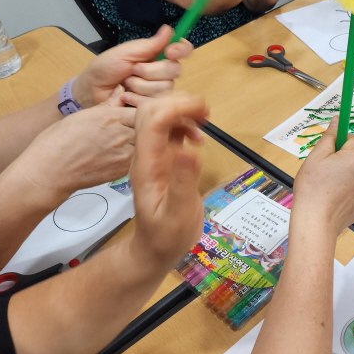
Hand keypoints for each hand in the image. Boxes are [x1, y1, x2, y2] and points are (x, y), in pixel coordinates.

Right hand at [13, 87, 136, 199]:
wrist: (50, 171)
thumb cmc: (59, 141)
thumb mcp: (84, 115)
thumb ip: (109, 105)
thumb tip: (122, 91)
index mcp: (112, 117)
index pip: (143, 107)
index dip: (142, 108)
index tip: (137, 111)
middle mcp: (122, 135)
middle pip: (148, 125)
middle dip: (146, 124)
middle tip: (136, 126)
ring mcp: (126, 155)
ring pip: (146, 142)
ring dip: (143, 140)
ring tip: (131, 139)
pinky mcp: (125, 170)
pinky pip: (139, 158)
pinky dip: (138, 154)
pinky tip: (126, 152)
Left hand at [73, 25, 193, 108]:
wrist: (91, 92)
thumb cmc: (105, 69)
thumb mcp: (124, 52)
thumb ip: (148, 45)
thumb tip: (169, 29)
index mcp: (157, 55)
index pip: (182, 49)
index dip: (181, 50)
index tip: (170, 52)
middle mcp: (163, 72)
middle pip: (175, 70)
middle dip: (151, 71)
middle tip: (132, 71)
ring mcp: (160, 90)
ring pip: (166, 87)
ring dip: (141, 86)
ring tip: (126, 85)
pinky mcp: (154, 106)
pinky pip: (157, 103)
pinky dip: (138, 99)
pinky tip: (126, 97)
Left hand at [130, 93, 208, 267]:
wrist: (154, 249)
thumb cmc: (166, 237)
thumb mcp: (177, 215)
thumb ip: (182, 184)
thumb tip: (189, 152)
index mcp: (147, 165)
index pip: (152, 122)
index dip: (176, 108)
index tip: (203, 111)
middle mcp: (146, 155)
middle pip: (152, 112)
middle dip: (178, 103)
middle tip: (206, 113)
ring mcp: (153, 156)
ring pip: (160, 117)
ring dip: (182, 111)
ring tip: (206, 119)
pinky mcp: (163, 160)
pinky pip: (168, 131)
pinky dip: (185, 124)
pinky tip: (199, 137)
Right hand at [291, 118, 353, 239]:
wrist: (316, 223)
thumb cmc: (312, 188)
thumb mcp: (316, 157)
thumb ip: (329, 137)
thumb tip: (338, 119)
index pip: (351, 139)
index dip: (338, 144)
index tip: (327, 153)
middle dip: (342, 160)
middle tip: (324, 172)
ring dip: (347, 176)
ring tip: (329, 188)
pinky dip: (350, 192)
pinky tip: (336, 199)